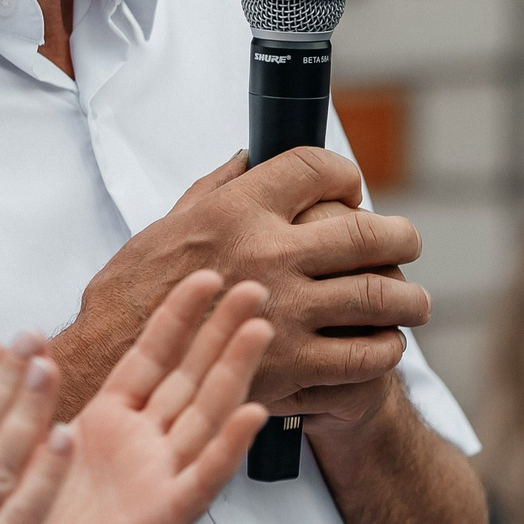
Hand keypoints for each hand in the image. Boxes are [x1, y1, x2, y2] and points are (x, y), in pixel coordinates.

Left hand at [16, 273, 272, 523]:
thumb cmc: (36, 523)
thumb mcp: (32, 447)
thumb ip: (37, 398)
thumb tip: (27, 339)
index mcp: (111, 422)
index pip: (151, 357)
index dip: (177, 317)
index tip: (205, 275)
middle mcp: (144, 445)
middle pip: (190, 376)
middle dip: (220, 330)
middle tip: (256, 286)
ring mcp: (160, 480)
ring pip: (206, 416)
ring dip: (234, 373)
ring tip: (260, 329)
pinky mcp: (163, 520)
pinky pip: (202, 479)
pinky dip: (228, 448)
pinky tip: (255, 416)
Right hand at [54, 146, 426, 414]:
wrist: (112, 361)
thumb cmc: (131, 292)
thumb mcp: (166, 223)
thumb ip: (216, 189)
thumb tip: (251, 158)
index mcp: (238, 210)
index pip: (318, 169)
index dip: (346, 174)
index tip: (352, 190)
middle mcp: (269, 254)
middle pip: (367, 233)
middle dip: (400, 237)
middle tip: (407, 243)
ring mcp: (286, 312)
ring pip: (377, 296)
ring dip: (406, 298)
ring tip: (412, 301)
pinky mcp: (291, 365)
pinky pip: (364, 354)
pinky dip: (385, 349)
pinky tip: (384, 345)